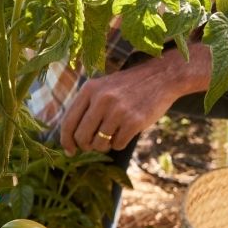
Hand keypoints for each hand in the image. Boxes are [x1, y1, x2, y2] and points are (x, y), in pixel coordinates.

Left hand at [58, 57, 183, 155]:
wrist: (160, 77)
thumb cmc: (129, 86)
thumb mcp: (103, 87)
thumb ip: (87, 107)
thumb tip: (72, 139)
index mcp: (89, 89)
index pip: (69, 122)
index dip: (66, 140)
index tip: (70, 151)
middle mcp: (101, 99)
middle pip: (82, 137)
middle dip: (86, 146)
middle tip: (93, 145)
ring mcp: (118, 110)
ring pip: (99, 144)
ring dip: (104, 145)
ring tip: (112, 135)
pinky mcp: (134, 121)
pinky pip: (117, 145)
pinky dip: (120, 143)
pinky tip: (126, 132)